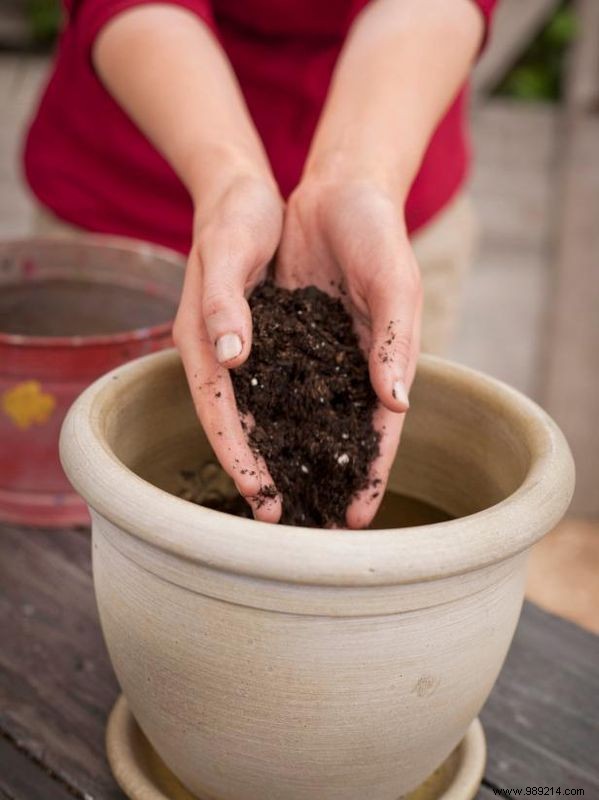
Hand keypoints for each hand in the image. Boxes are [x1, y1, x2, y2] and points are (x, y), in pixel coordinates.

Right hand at [173, 173, 283, 521]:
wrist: (245, 193)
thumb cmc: (233, 217)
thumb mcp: (225, 250)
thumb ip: (223, 304)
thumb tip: (232, 359)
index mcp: (204, 341)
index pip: (218, 410)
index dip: (237, 455)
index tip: (260, 494)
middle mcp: (226, 356)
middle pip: (242, 425)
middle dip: (263, 472)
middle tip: (287, 519)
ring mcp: (252, 353)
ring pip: (269, 415)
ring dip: (290, 455)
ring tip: (317, 496)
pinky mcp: (277, 344)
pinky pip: (293, 389)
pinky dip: (308, 419)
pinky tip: (332, 442)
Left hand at [276, 177, 421, 527]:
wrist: (337, 193)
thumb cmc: (378, 236)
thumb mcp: (394, 283)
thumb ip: (396, 342)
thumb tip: (396, 405)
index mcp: (383, 362)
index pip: (377, 430)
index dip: (370, 474)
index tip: (357, 519)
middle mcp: (346, 367)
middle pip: (334, 435)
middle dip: (323, 480)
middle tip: (304, 527)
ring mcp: (312, 355)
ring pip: (298, 416)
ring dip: (287, 456)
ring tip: (270, 499)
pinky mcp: (281, 336)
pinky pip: (268, 380)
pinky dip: (259, 411)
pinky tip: (243, 442)